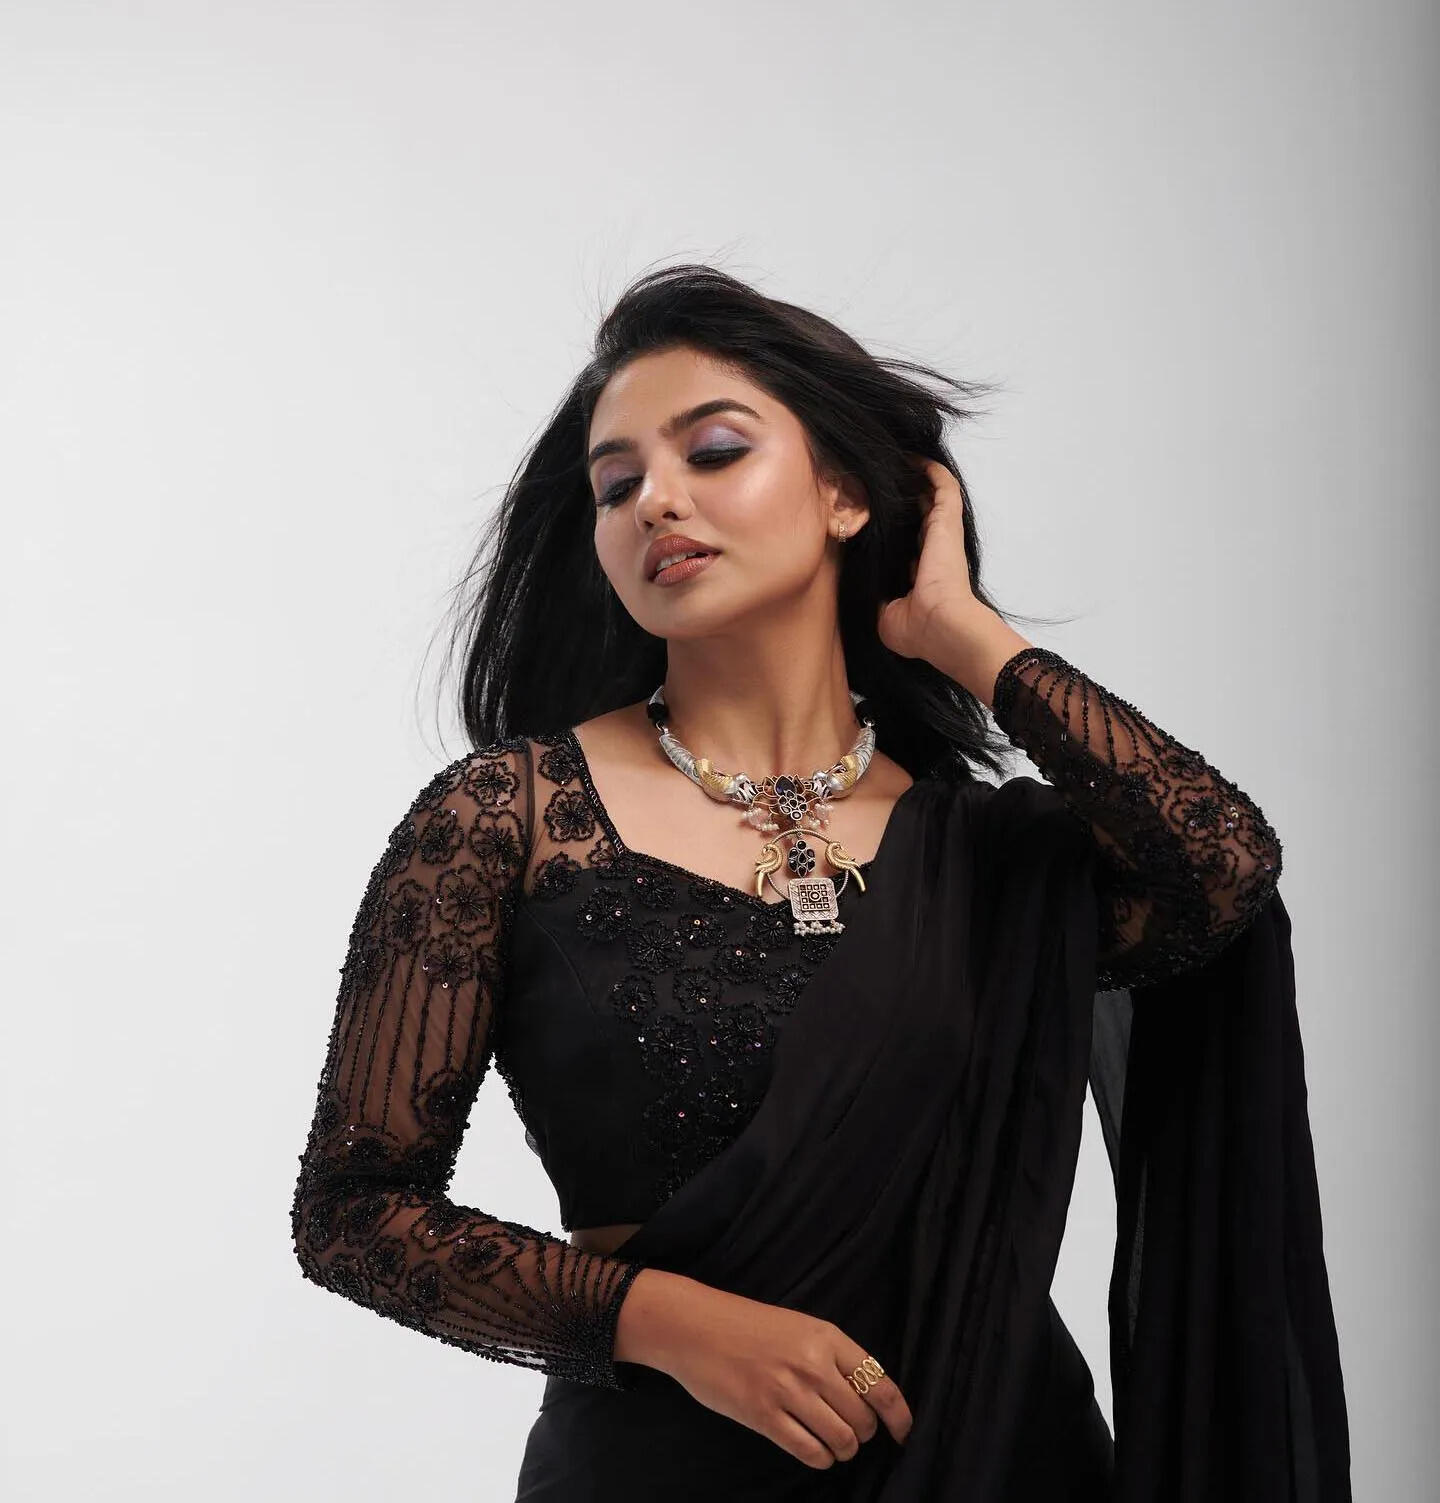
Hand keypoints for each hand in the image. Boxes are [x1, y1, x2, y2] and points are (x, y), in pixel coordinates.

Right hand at [653, 1282, 912, 1468]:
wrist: (695, 1326)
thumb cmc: (747, 1326)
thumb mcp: (798, 1327)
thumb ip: (832, 1356)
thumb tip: (867, 1395)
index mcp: (826, 1336)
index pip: (880, 1383)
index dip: (899, 1415)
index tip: (903, 1431)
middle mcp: (813, 1364)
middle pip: (863, 1418)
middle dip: (863, 1433)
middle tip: (852, 1432)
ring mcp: (788, 1391)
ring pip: (841, 1439)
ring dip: (842, 1449)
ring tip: (833, 1443)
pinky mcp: (763, 1416)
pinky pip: (809, 1451)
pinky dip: (820, 1458)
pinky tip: (815, 1451)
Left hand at [876, 456, 985, 660]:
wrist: (941, 626)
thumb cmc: (918, 629)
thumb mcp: (886, 616)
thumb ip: (876, 598)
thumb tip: (862, 588)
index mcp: (922, 572)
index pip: (907, 542)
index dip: (891, 528)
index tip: (870, 514)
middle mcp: (933, 549)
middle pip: (918, 513)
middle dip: (901, 497)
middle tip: (880, 479)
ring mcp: (943, 533)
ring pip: (931, 494)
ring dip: (914, 477)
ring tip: (894, 460)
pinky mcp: (948, 520)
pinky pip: (942, 484)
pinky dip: (928, 468)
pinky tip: (910, 455)